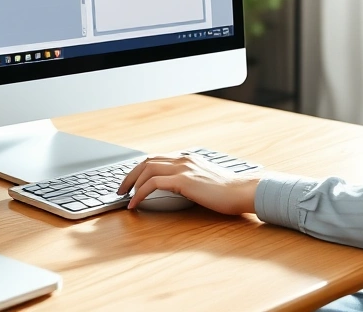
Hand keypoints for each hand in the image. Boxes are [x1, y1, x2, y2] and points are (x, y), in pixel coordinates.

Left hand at [117, 153, 259, 214]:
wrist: (241, 191)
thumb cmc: (227, 191)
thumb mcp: (205, 180)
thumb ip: (191, 180)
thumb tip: (177, 188)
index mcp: (187, 158)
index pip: (156, 159)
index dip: (140, 170)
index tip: (131, 182)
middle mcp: (183, 159)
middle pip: (146, 161)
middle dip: (130, 175)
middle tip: (121, 190)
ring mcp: (183, 168)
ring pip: (147, 169)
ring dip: (131, 183)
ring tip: (124, 197)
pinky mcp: (183, 180)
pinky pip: (152, 184)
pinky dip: (140, 193)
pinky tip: (135, 204)